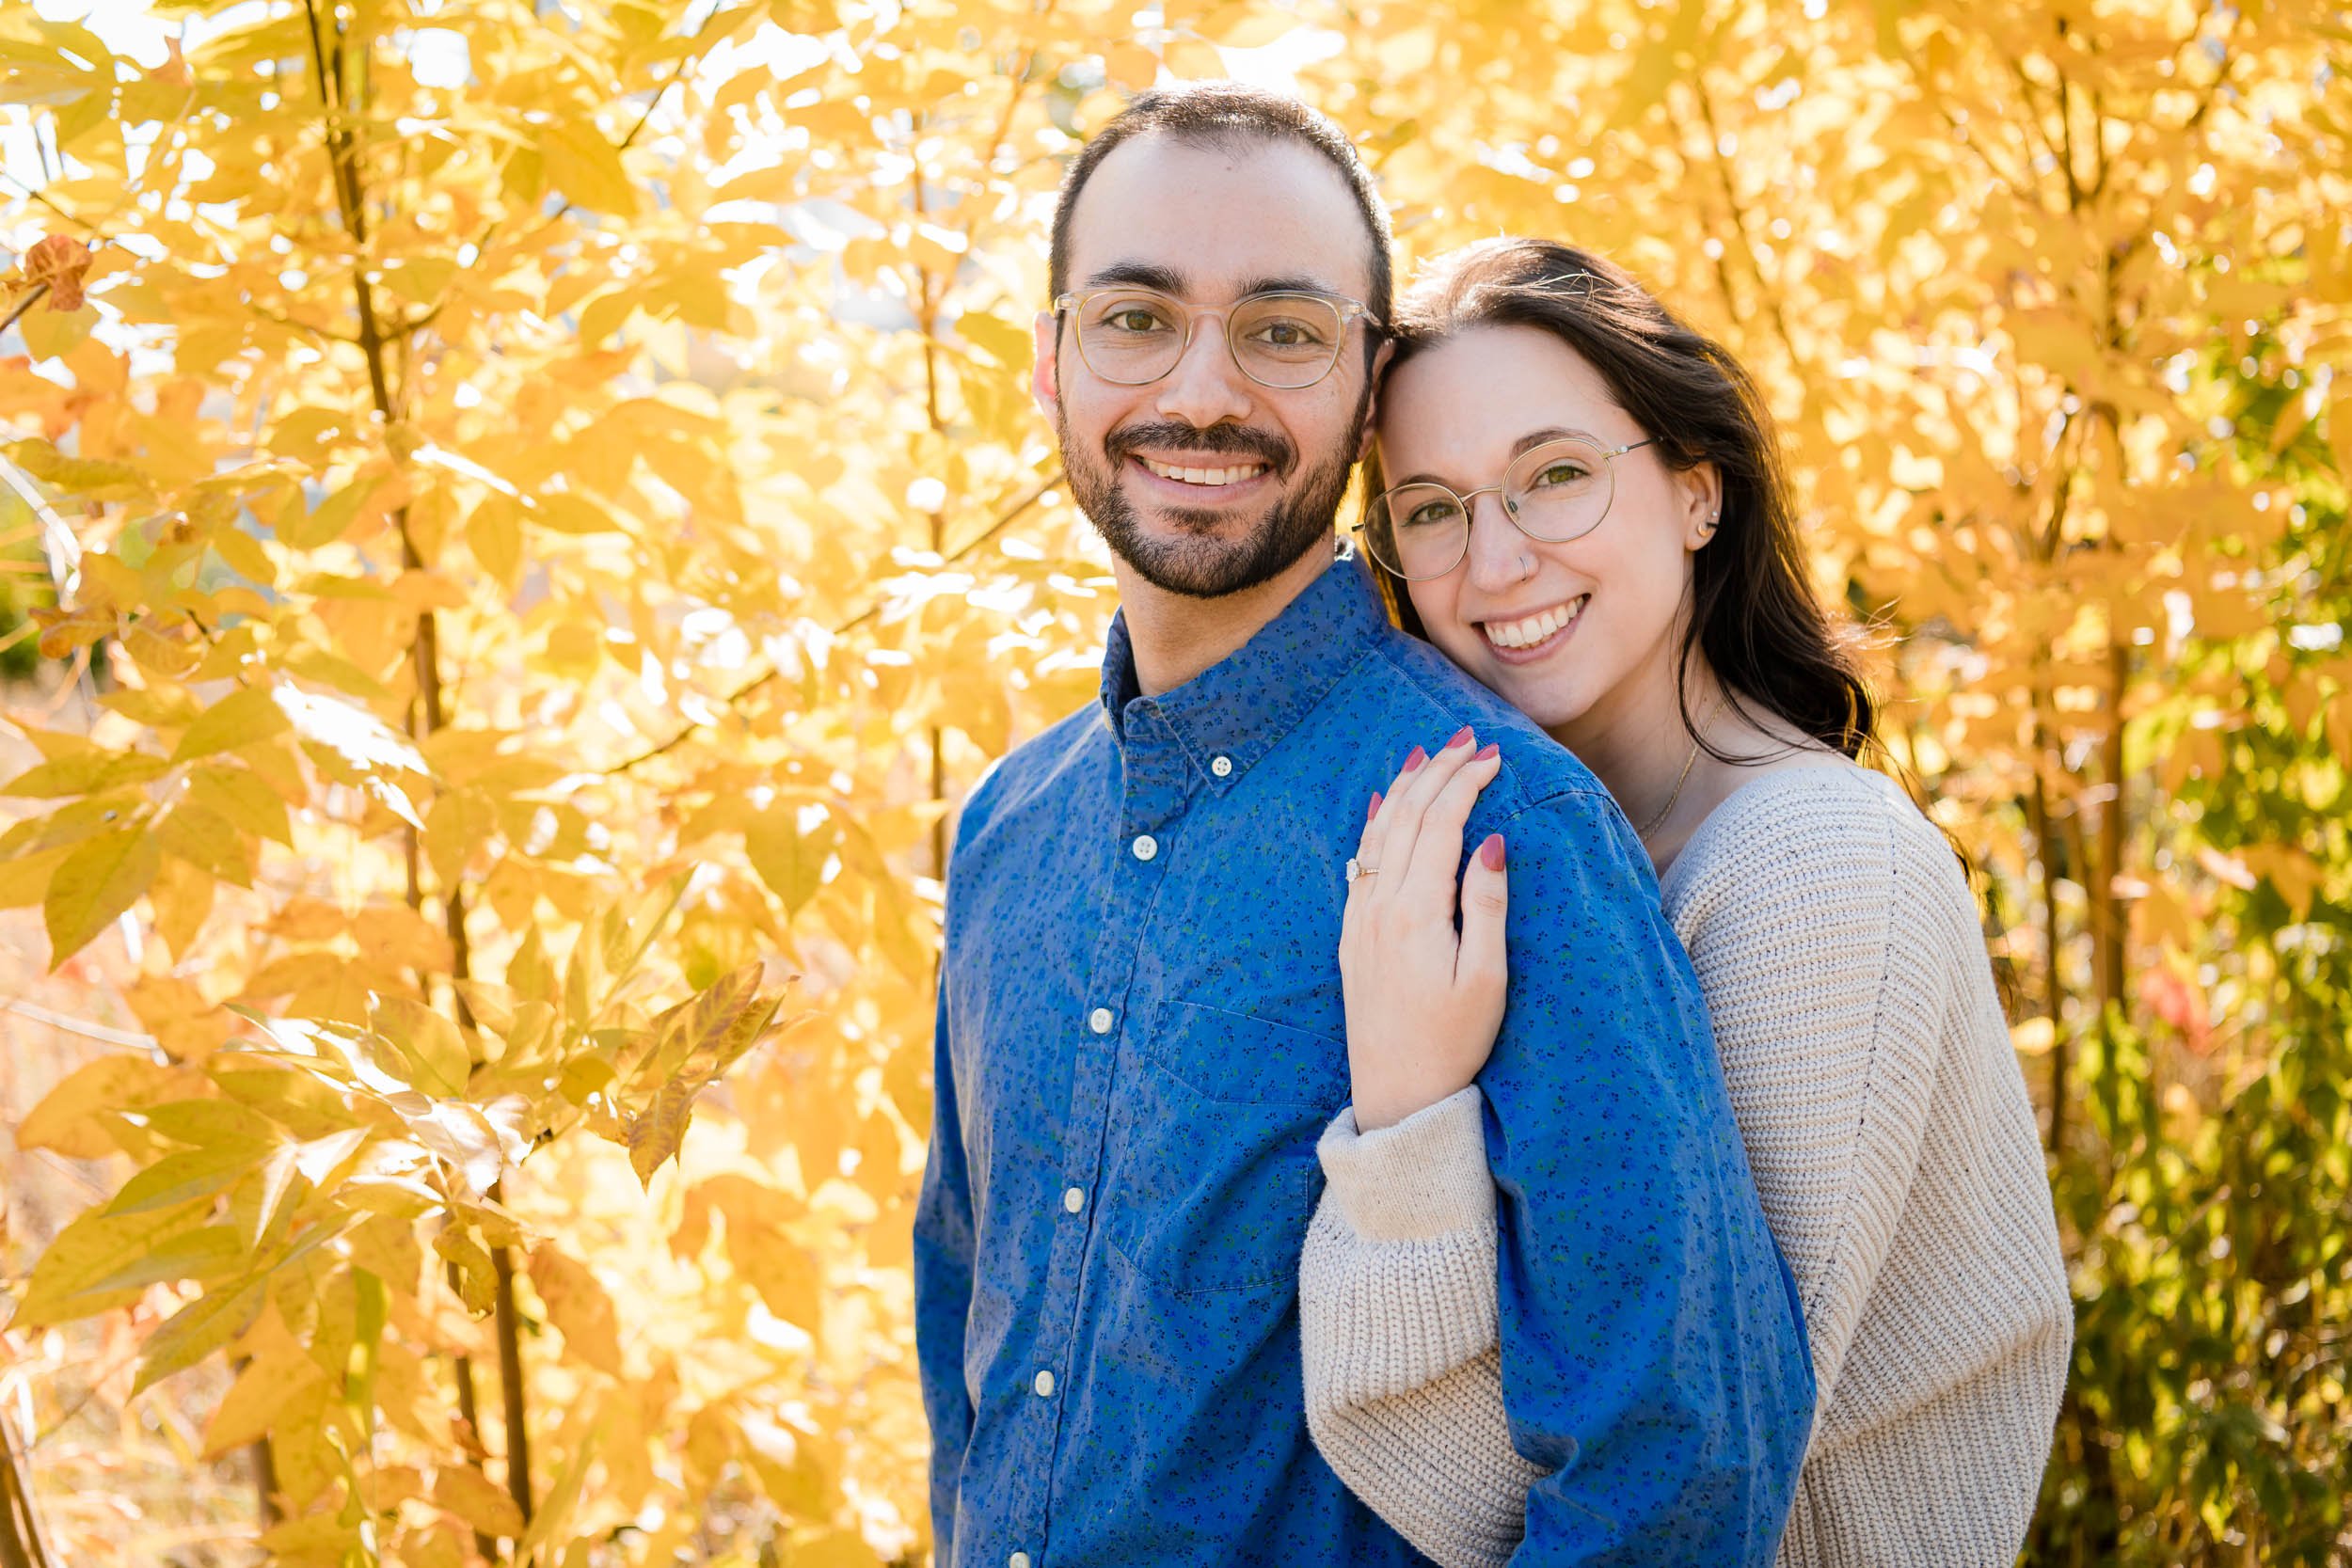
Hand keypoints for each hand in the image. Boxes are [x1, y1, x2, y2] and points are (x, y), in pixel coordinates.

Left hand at [1339, 725, 1509, 1131]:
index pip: (1441, 826)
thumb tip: (1490, 842)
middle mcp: (1379, 908)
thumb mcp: (1485, 979)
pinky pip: (1360, 863)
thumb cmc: (1453, 1044)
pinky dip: (1376, 826)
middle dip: (1438, 772)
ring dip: (1404, 790)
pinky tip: (1384, 807)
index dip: (1467, 784)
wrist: (1397, 1097)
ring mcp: (1360, 921)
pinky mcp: (1352, 938)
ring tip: (1427, 755)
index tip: (1494, 756)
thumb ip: (1486, 906)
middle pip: (1408, 819)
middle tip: (1467, 737)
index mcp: (1416, 913)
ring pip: (1379, 835)